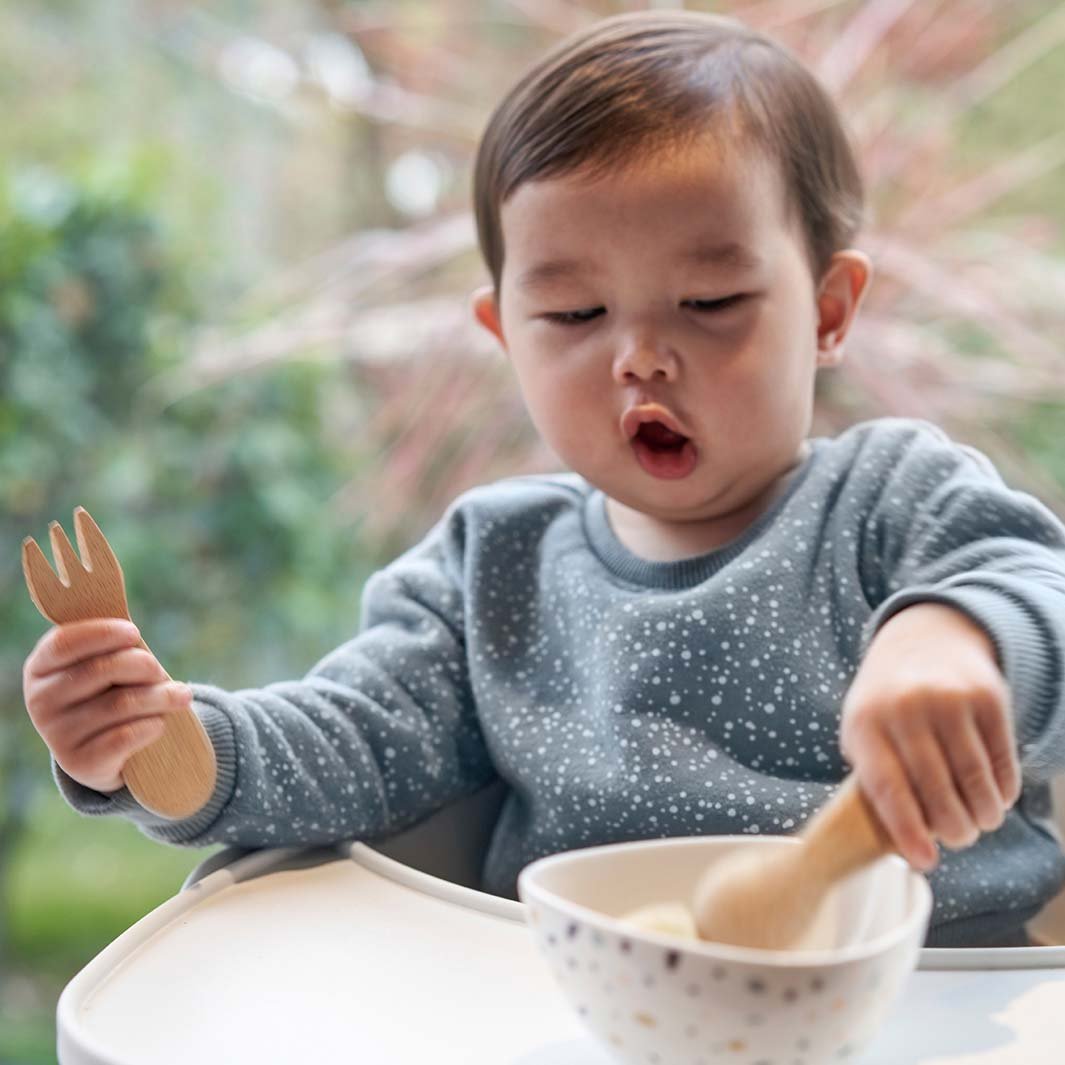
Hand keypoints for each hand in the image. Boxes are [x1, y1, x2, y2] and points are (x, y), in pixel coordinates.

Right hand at [22, 619, 192, 793]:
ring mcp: (56, 735)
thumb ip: (113, 646)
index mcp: (40, 668)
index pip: (64, 642)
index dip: (102, 634)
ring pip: (120, 703)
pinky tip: (159, 724)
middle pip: (99, 670)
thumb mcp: (105, 665)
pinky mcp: (79, 763)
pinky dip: (151, 726)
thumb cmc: (109, 693)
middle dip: (142, 665)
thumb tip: (131, 633)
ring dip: (159, 696)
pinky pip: (125, 736)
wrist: (104, 753)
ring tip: (181, 696)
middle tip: (158, 671)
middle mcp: (40, 701)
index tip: (134, 633)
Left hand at [840, 602, 1020, 870]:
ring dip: (982, 814)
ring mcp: (948, 699)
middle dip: (953, 827)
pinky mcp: (987, 697)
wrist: (923, 640)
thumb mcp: (863, 730)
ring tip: (979, 824)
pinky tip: (996, 799)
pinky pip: (1001, 759)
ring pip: (975, 778)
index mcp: (866, 722)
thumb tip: (901, 843)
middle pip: (937, 788)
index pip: (887, 787)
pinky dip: (1002, 789)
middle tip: (959, 840)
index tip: (925, 862)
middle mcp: (905, 708)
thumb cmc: (886, 703)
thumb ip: (875, 779)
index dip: (907, 830)